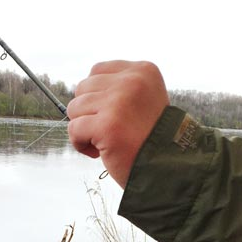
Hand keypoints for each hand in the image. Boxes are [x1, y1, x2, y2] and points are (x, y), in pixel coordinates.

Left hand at [67, 61, 169, 187]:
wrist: (168, 170)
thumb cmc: (151, 140)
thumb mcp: (143, 100)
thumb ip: (118, 89)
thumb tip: (84, 92)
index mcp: (143, 71)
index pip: (97, 71)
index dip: (97, 97)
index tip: (113, 116)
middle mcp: (132, 81)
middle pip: (83, 87)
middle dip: (89, 112)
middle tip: (110, 131)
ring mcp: (119, 102)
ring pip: (75, 107)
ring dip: (84, 128)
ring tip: (106, 141)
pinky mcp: (107, 125)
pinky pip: (74, 128)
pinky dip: (80, 144)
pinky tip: (98, 152)